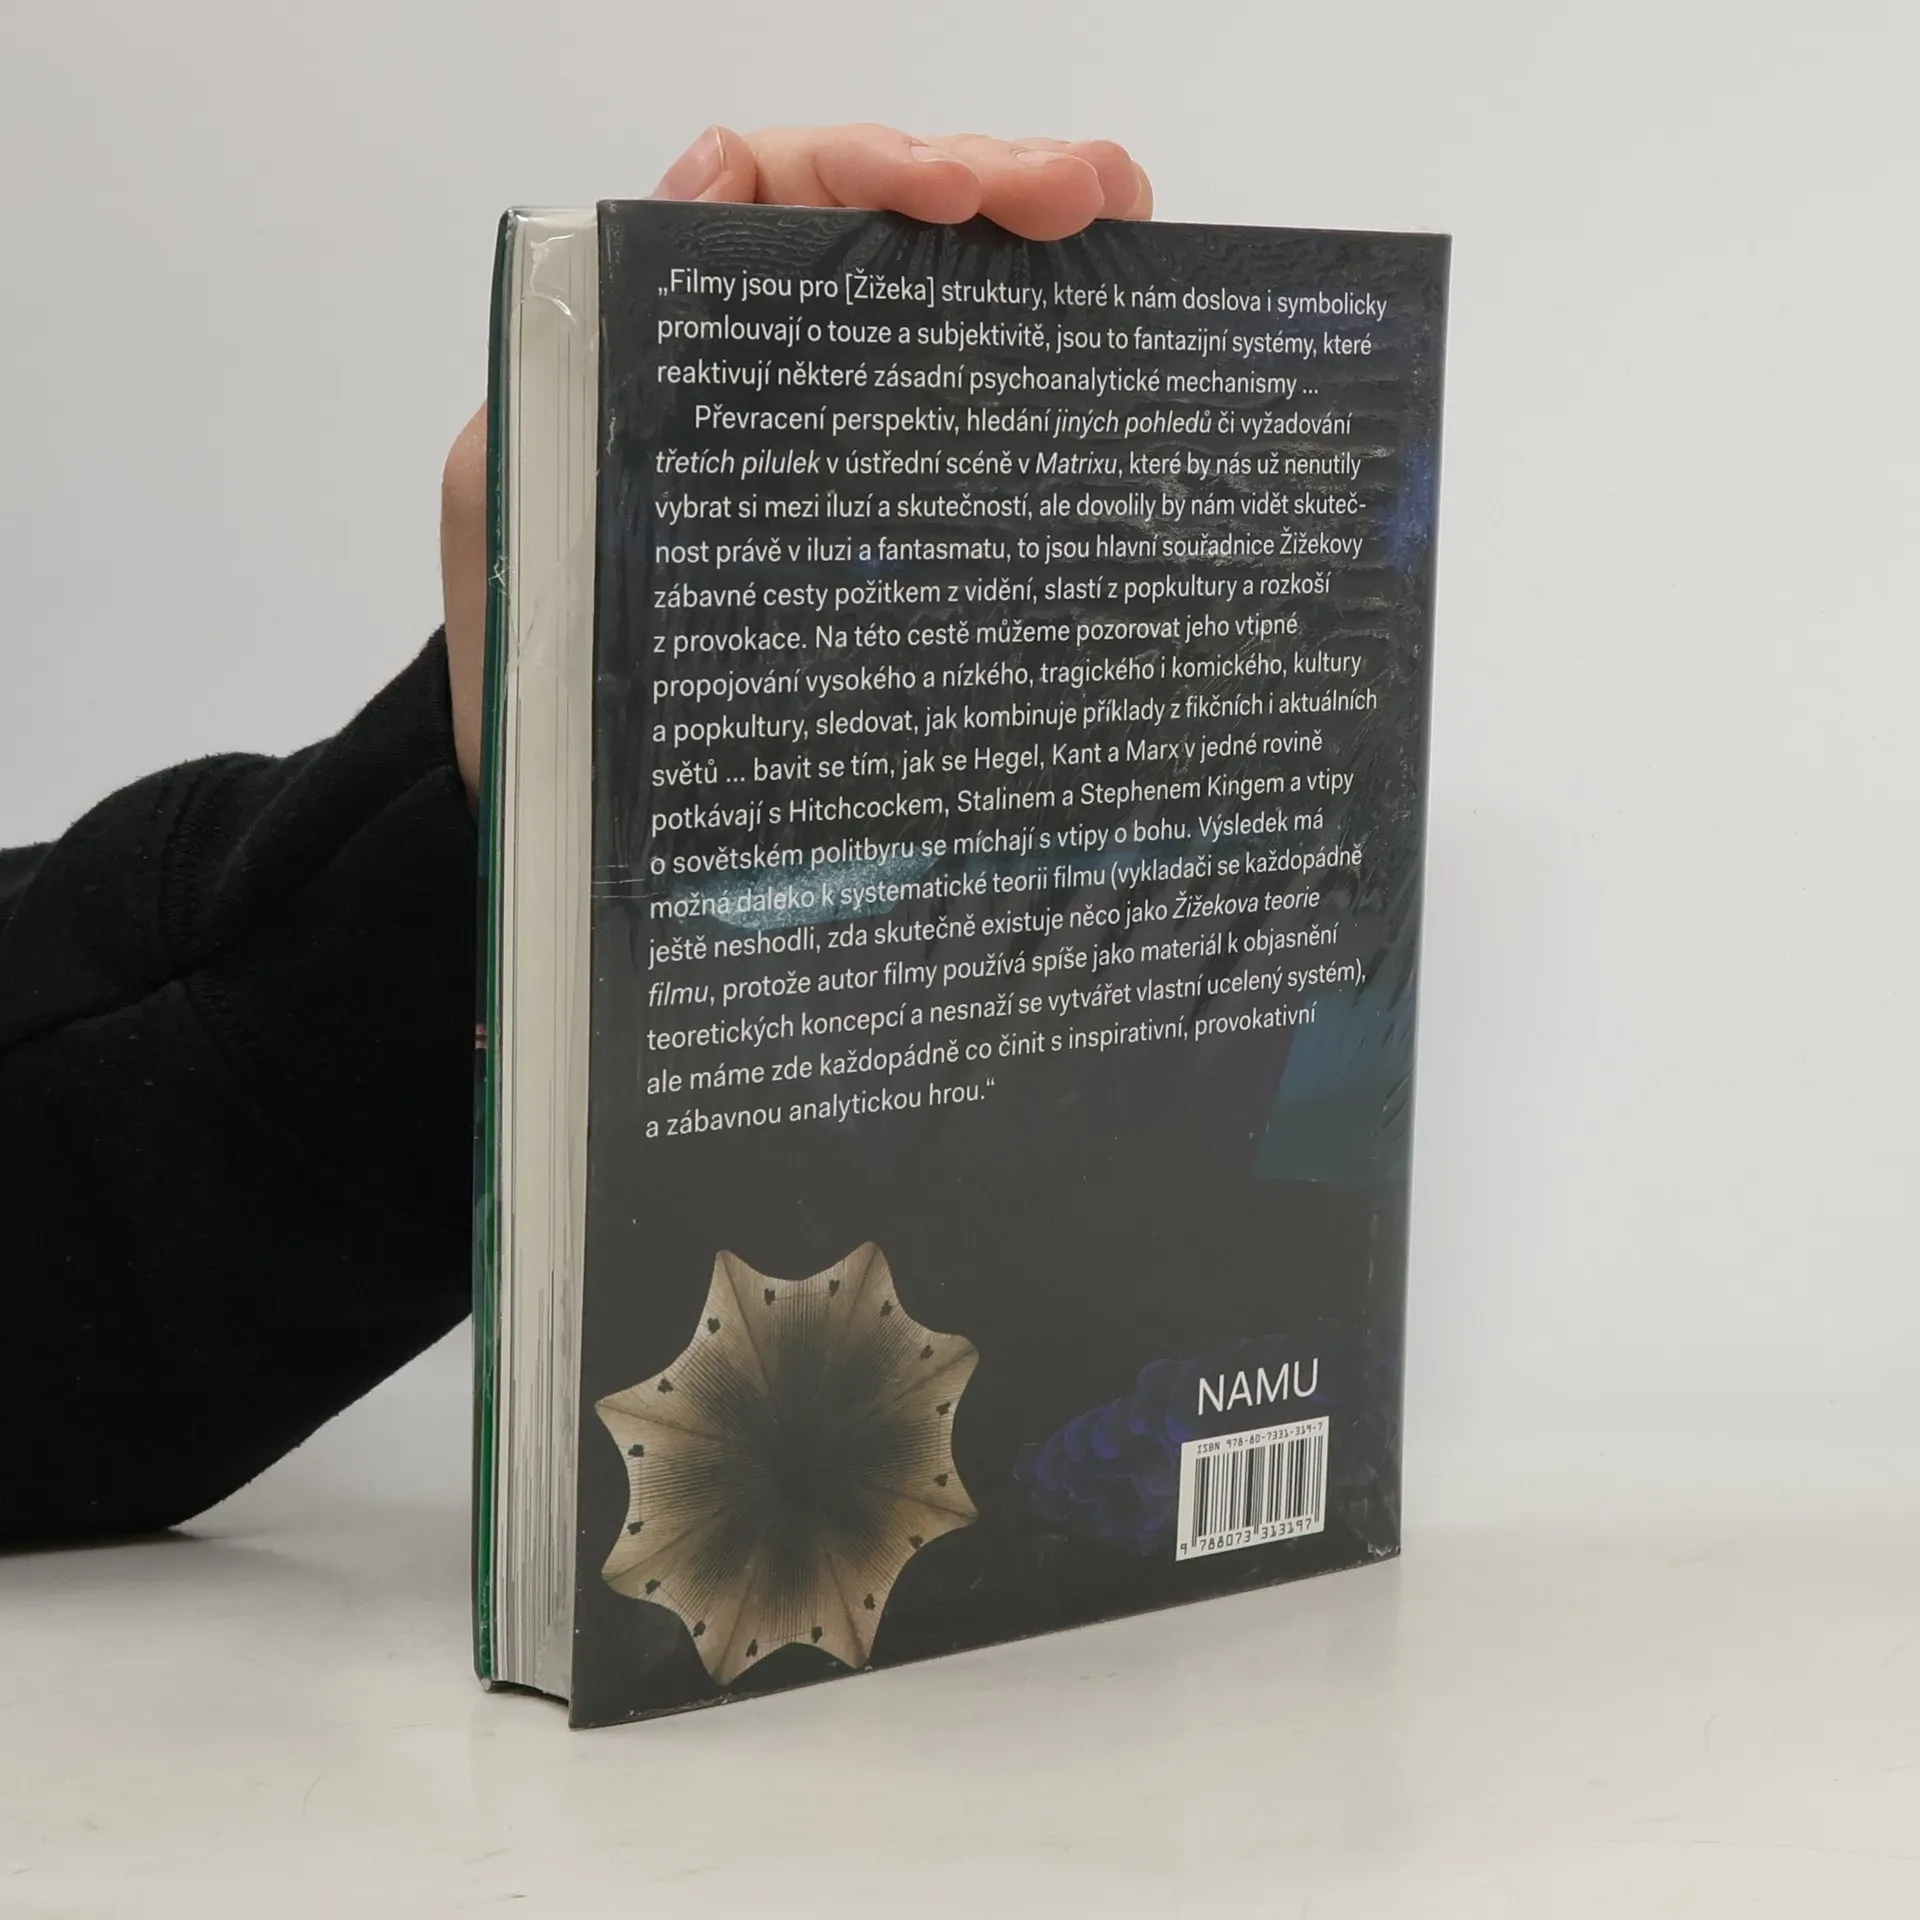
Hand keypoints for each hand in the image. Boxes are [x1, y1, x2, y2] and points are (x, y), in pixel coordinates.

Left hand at [440, 123, 1153, 800]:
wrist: (569, 804)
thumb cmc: (529, 658)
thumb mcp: (528, 485)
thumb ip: (590, 348)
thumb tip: (716, 170)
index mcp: (676, 343)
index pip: (783, 191)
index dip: (874, 166)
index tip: (955, 199)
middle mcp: (770, 375)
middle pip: (892, 226)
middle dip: (994, 178)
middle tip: (1082, 197)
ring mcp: (843, 447)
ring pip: (952, 299)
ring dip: (1040, 234)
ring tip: (1118, 213)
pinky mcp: (895, 529)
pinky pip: (978, 413)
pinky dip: (1053, 347)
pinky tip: (1113, 317)